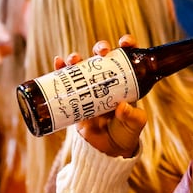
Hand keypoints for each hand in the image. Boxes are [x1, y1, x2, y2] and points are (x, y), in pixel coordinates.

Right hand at [53, 35, 148, 158]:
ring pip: (83, 65)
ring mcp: (90, 87)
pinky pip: (66, 80)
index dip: (126, 45)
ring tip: (74, 59)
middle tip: (100, 52)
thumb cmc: (124, 134)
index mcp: (125, 81)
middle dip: (100, 47)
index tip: (124, 42)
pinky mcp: (75, 96)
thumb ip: (132, 117)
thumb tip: (121, 106)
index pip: (127, 57)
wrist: (106, 150)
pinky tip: (58, 63)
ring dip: (77, 57)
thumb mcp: (134, 125)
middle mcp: (107, 80)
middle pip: (102, 56)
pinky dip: (60, 69)